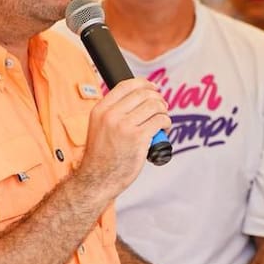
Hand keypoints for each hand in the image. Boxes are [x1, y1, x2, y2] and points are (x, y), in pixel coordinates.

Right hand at [77, 79, 169, 198]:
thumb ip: (113, 113)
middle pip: (143, 94)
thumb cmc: (102, 157)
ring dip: (163, 111)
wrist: (97, 180)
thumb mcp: (99, 127)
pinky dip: (166, 123)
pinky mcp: (139, 138)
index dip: (144, 84)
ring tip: (163, 120)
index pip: (126, 85)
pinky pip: (160, 120)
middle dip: (157, 98)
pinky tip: (163, 129)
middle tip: (162, 107)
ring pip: (154, 106)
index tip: (153, 88)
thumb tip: (138, 99)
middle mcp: (111, 115)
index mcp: (100, 110)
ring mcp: (124, 126)